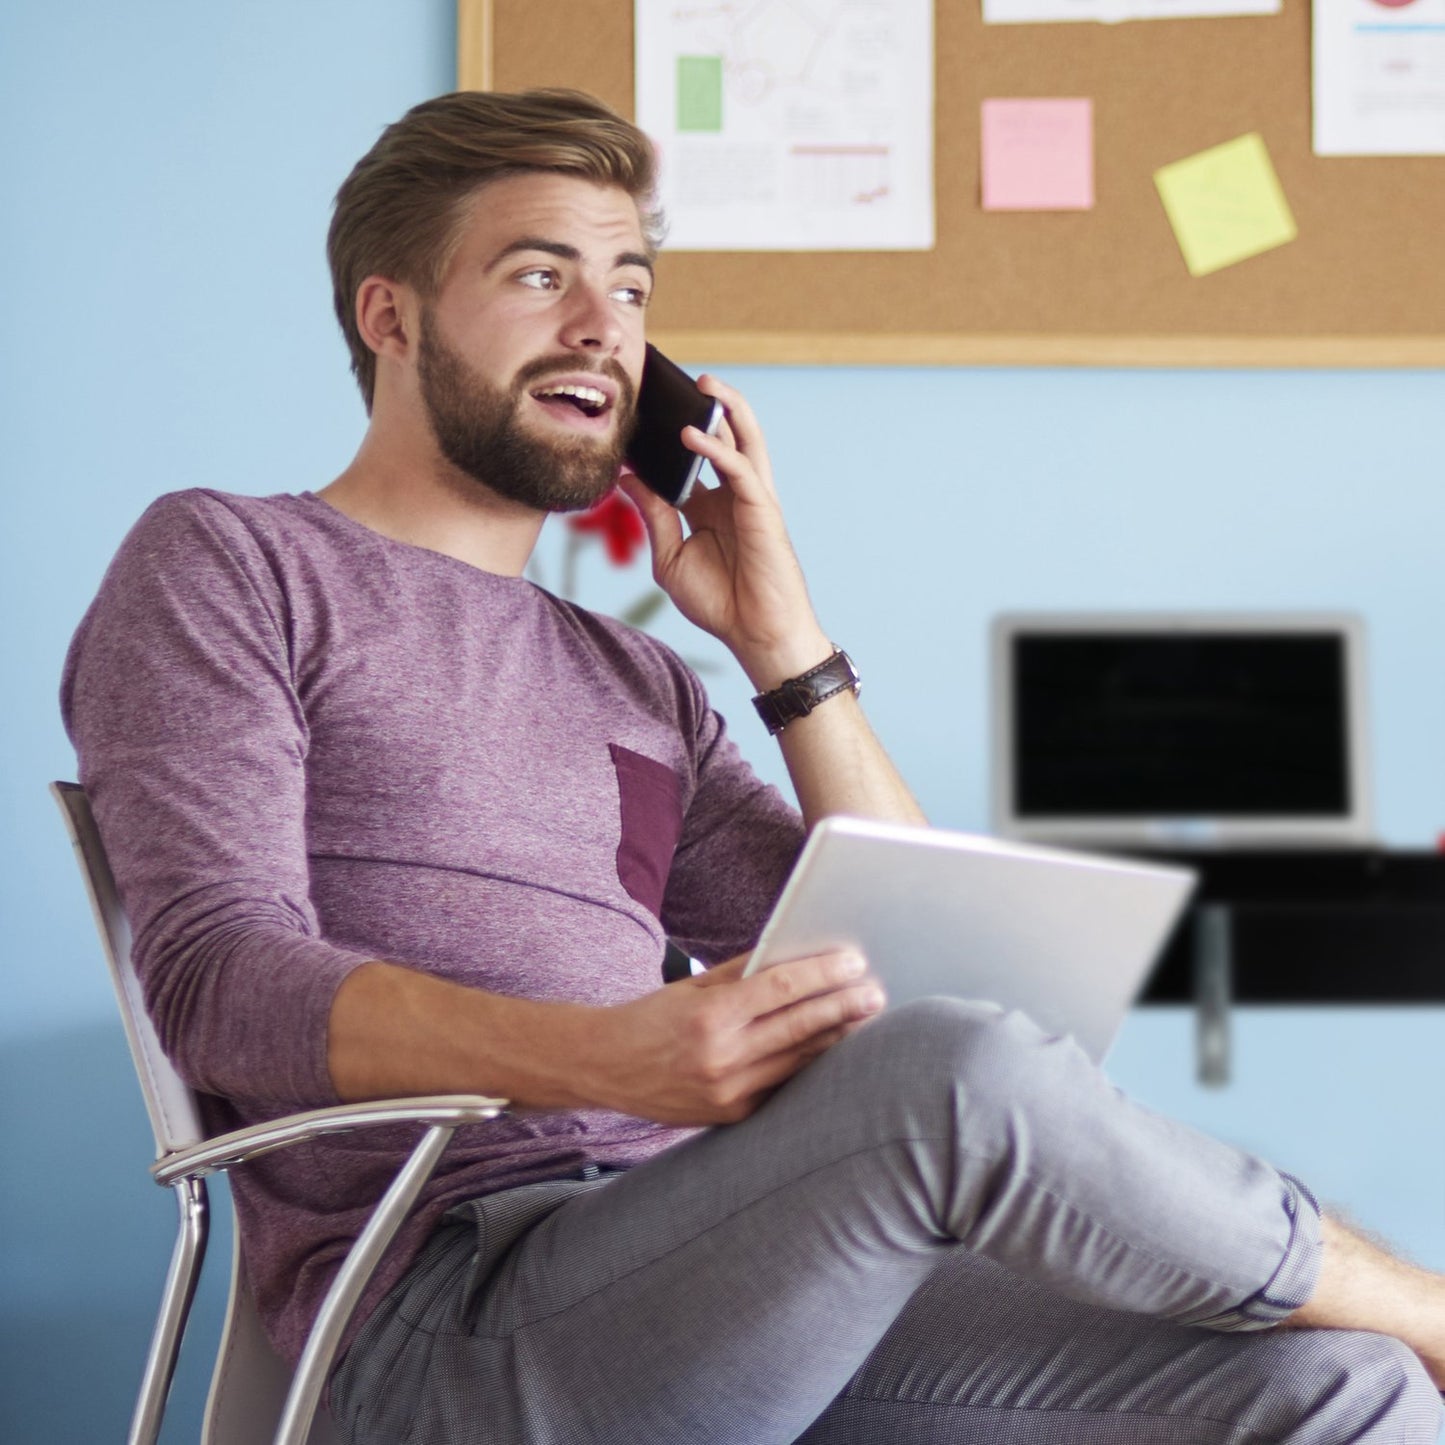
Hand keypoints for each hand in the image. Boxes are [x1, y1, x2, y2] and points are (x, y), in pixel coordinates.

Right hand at [579, 949, 885, 1125]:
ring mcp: (728, 1093)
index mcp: (709, 1017)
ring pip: (798, 1061)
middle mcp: (721, 1058)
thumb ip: (744, 973)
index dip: (823, 974)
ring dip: (837, 1038)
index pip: (781, 989)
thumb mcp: (692, 987)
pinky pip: (782, 1086)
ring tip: (865, 1019)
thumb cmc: (650, 1018)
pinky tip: (833, 1050)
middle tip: (876, 992)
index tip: (854, 962)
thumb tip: (797, 958)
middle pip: (799, 1027)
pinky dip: (809, 1066)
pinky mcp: (732, 1116)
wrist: (604, 1068)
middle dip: (844, 1007)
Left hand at [617, 375, 832, 688]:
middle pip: (723, 438)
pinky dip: (718, 448)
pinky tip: (692, 435)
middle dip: (705, 407)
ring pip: (745, 439)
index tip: (635, 417)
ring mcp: (750, 499)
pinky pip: (741, 468)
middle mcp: (731, 496)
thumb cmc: (719, 602)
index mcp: (708, 507)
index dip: (664, 439)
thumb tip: (627, 477)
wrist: (755, 634)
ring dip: (728, 408)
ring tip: (704, 381)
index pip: (687, 461)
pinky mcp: (763, 509)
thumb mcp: (670, 558)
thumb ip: (654, 516)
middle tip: (676, 380)